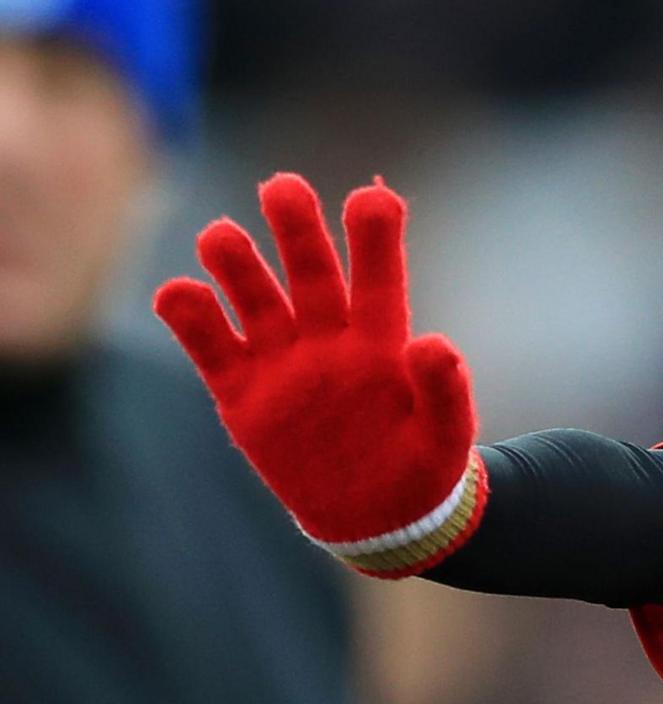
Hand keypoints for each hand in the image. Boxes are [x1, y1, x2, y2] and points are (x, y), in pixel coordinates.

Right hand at [153, 173, 484, 575]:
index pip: (379, 280)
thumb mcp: (444, 437)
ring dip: (237, 267)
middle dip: (297, 232)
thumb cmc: (420, 468)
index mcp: (382, 342)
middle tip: (282, 186)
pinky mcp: (241, 393)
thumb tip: (437, 345)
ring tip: (219, 235)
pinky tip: (176, 291)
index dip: (375, 239)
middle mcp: (328, 339)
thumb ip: (445, 392)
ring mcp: (282, 362)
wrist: (376, 516)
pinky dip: (192, 320)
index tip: (374, 197)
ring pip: (255, 300)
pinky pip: (211, 348)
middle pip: (310, 274)